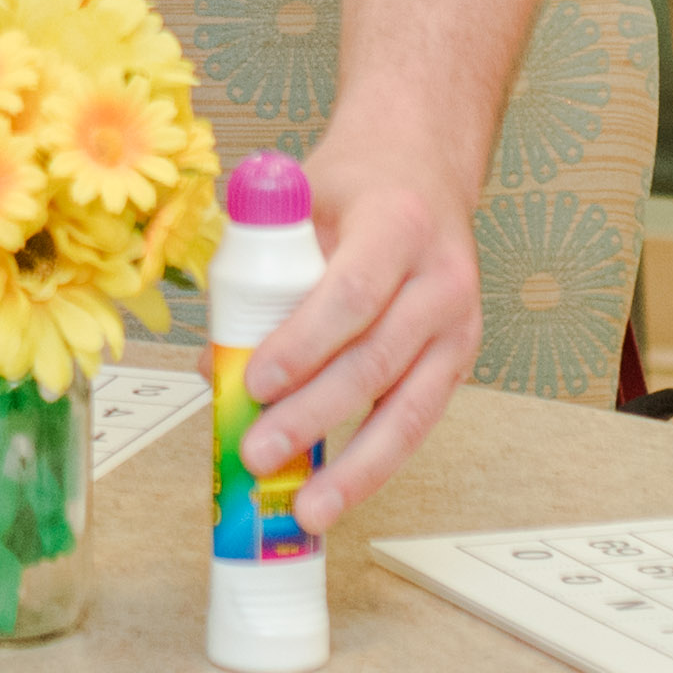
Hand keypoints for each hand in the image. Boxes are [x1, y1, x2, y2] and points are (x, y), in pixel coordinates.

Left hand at [240, 115, 482, 520]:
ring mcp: (460, 323)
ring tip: (308, 508)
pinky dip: (377, 461)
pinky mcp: (462, 358)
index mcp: (397, 225)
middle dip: (313, 416)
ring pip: (409, 409)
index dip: (302, 345)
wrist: (423, 165)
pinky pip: (419, 420)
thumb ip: (259, 275)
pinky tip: (340, 491)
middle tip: (259, 453)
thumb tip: (210, 365)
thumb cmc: (353, 186)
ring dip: (355, 466)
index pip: (349, 294)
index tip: (253, 383)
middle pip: (376, 361)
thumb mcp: (299, 204)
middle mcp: (441, 277)